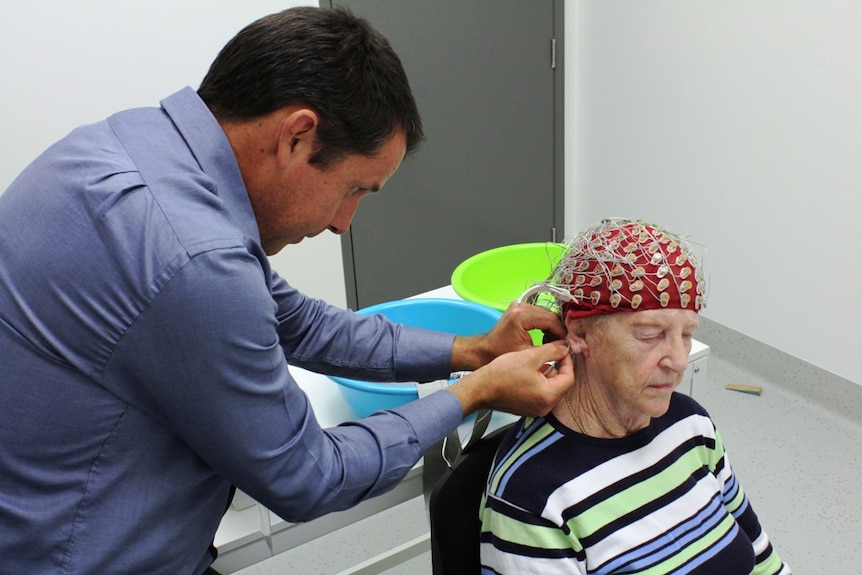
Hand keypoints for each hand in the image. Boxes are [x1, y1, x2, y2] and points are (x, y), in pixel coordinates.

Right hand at [448, 342, 573, 417]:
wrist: (481, 388)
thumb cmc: (501, 374)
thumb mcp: (530, 356)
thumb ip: (552, 351)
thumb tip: (564, 348)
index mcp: (548, 396)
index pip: (569, 377)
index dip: (567, 361)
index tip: (561, 350)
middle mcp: (544, 407)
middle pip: (560, 384)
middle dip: (557, 367)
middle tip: (549, 354)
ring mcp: (535, 410)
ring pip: (550, 388)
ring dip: (546, 374)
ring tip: (534, 362)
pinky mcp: (527, 409)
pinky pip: (540, 394)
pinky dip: (538, 382)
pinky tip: (526, 373)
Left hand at [451, 302, 565, 370]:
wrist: (482, 350)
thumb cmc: (500, 353)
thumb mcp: (527, 353)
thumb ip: (548, 348)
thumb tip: (566, 345)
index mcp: (522, 316)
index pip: (551, 320)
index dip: (562, 332)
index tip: (567, 344)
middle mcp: (521, 306)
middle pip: (550, 315)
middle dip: (557, 330)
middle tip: (562, 345)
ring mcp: (519, 305)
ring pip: (545, 314)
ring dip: (551, 328)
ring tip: (552, 343)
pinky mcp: (518, 308)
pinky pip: (538, 314)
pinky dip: (544, 325)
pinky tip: (544, 338)